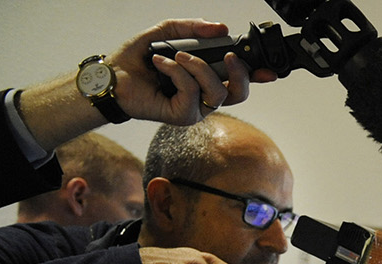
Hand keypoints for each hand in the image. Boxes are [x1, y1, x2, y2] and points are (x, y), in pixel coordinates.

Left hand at [108, 19, 273, 124]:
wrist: (113, 75)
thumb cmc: (137, 60)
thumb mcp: (165, 33)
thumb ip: (192, 28)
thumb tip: (220, 28)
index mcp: (205, 79)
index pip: (238, 81)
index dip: (256, 76)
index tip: (268, 71)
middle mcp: (203, 96)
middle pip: (238, 94)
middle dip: (239, 74)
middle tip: (228, 56)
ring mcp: (194, 109)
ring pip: (217, 93)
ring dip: (198, 68)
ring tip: (177, 56)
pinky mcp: (181, 116)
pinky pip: (191, 93)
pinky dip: (177, 72)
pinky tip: (160, 64)